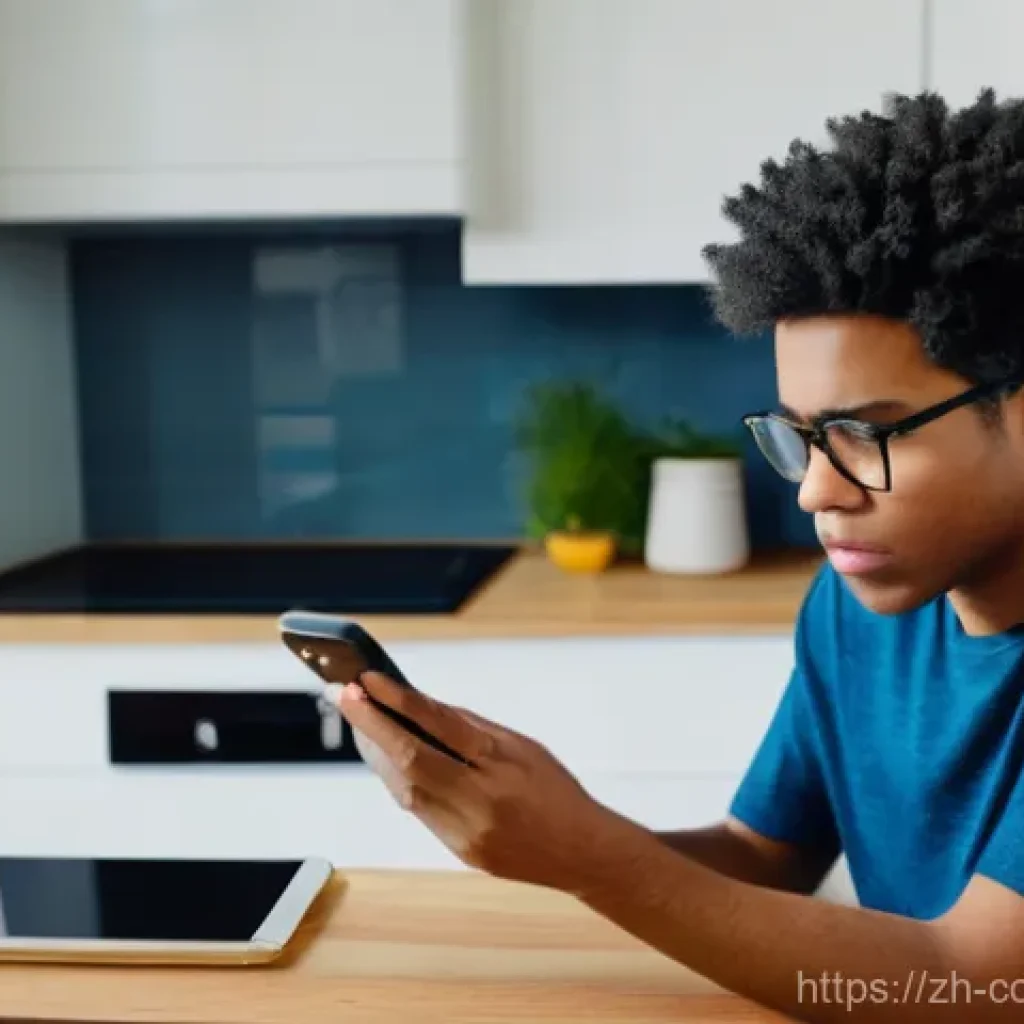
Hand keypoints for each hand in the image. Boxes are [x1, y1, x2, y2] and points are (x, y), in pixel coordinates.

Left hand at [334, 672, 620, 893]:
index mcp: (502, 762)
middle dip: (370, 725)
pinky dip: (397, 781)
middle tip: (344, 695)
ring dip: (377, 753)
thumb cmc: (554, 788)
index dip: (398, 700)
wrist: (581, 851)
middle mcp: (481, 799)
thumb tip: (421, 705)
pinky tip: (387, 759)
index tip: (367, 680)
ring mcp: (466, 830)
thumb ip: (470, 728)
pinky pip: (417, 810)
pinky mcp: (457, 850)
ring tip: (360, 723)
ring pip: (404, 789)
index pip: (439, 724)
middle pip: (410, 759)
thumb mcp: (522, 746)